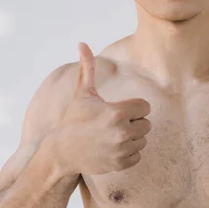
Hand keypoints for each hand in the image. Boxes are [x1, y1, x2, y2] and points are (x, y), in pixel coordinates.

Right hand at [55, 42, 151, 175]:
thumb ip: (87, 67)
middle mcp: (122, 132)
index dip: (133, 107)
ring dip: (131, 138)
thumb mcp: (82, 93)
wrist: (62, 151)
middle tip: (113, 124)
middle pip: (146, 124)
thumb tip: (81, 43)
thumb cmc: (74, 119)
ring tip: (111, 136)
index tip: (118, 110)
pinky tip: (112, 148)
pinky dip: (128, 153)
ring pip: (142, 140)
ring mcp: (122, 149)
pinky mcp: (121, 164)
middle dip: (133, 123)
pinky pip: (138, 155)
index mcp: (117, 112)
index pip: (145, 107)